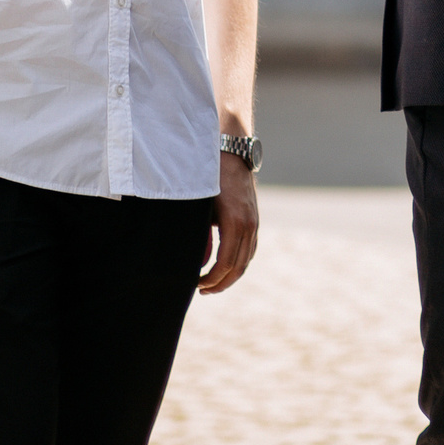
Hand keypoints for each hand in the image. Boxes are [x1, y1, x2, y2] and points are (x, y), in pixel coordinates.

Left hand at [202, 150, 259, 292]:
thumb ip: (199, 233)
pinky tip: (227, 267)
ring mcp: (254, 223)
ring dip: (231, 275)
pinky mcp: (255, 220)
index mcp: (235, 224)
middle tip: (202, 290)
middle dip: (220, 284)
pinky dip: (240, 263)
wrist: (232, 154)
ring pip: (246, 260)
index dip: (210, 280)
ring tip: (214, 283)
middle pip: (238, 268)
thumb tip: (188, 257)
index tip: (196, 284)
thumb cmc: (210, 178)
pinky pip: (250, 249)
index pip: (224, 264)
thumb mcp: (201, 207)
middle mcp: (249, 226)